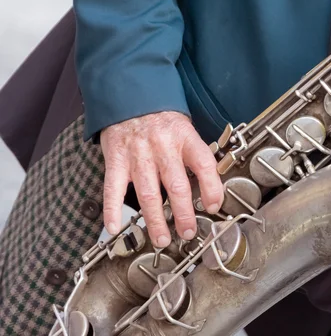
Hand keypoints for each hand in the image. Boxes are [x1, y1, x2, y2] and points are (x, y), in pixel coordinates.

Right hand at [100, 111, 223, 246]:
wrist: (131, 96)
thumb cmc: (162, 118)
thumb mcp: (186, 129)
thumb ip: (196, 155)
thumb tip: (211, 188)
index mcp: (184, 138)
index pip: (204, 164)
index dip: (212, 188)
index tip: (213, 207)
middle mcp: (162, 148)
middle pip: (176, 186)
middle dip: (184, 214)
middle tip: (188, 232)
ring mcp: (138, 156)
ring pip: (148, 194)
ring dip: (155, 220)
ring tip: (161, 239)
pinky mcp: (116, 160)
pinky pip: (113, 189)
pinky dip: (112, 210)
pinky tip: (115, 227)